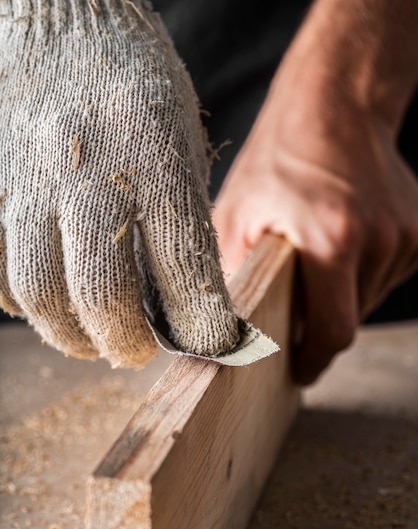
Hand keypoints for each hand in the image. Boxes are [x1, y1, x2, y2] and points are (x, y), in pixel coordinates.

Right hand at [0, 0, 238, 366]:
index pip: (186, 268)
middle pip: (101, 296)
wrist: (60, 19)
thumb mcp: (178, 139)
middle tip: (138, 351)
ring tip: (94, 338)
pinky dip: (28, 304)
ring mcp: (28, 181)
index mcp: (155, 158)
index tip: (210, 343)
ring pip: (40, 295)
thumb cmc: (132, 85)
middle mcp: (88, 172)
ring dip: (72, 335)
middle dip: (125, 344)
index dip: (203, 326)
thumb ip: (179, 219)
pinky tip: (52, 298)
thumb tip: (182, 302)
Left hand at [214, 21, 417, 384]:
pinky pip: (385, 276)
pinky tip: (343, 241)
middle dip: (320, 321)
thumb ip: (230, 275)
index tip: (300, 371)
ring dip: (341, 295)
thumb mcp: (235, 214)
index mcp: (332, 239)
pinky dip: (361, 274)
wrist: (336, 106)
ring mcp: (405, 234)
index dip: (315, 360)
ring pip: (368, 298)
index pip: (334, 332)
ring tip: (317, 255)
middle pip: (351, 317)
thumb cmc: (277, 160)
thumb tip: (220, 329)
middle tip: (293, 299)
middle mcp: (379, 239)